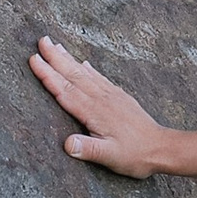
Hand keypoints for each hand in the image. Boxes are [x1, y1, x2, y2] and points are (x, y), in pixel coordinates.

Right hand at [31, 36, 172, 176]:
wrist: (162, 148)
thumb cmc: (135, 155)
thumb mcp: (110, 157)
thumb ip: (88, 150)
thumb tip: (67, 144)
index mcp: (94, 112)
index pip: (65, 91)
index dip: (48, 75)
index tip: (34, 60)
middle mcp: (102, 99)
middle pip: (73, 75)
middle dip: (55, 58)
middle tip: (41, 40)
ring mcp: (111, 96)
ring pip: (85, 73)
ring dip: (69, 59)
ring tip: (56, 45)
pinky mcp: (120, 97)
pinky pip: (100, 78)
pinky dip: (89, 69)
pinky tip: (84, 63)